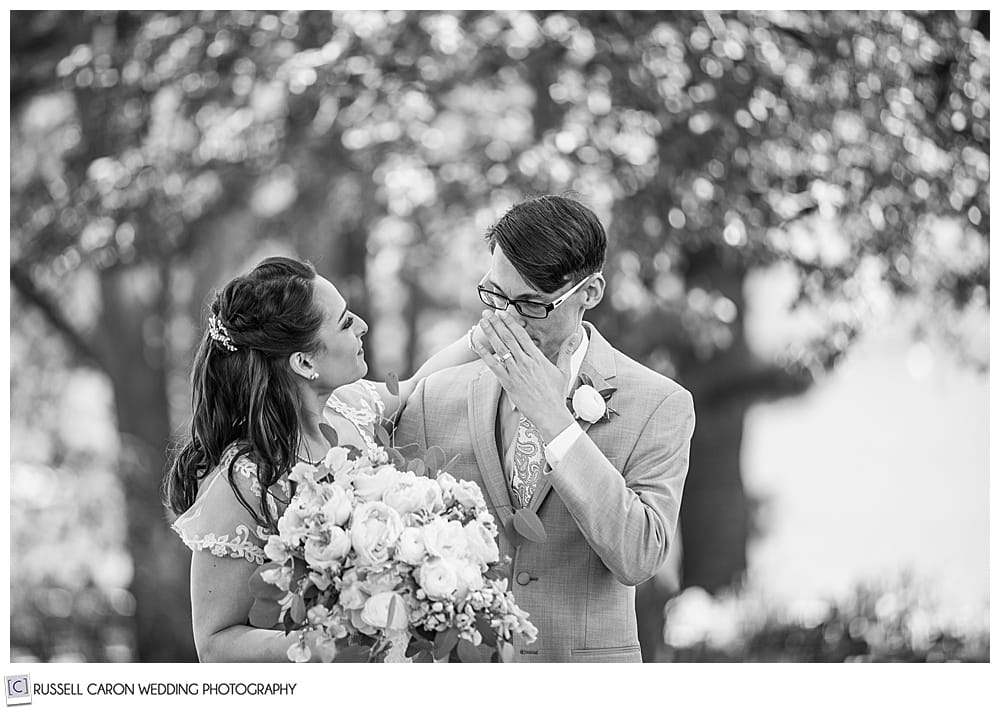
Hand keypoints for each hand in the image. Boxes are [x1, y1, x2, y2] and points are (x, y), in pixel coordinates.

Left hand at [472, 309, 580, 442]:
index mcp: (538, 358)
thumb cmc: (557, 394)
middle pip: (508, 338)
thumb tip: (576, 334)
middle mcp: (525, 362)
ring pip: (500, 348)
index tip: (503, 313)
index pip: (522, 335)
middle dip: (497, 323)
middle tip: (487, 312)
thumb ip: (567, 350)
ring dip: (490, 334)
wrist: (550, 414)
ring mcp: (516, 372)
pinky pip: (493, 366)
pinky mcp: (508, 383)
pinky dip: (484, 354)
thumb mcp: (564, 370)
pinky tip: (477, 345)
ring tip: (482, 322)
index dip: (511, 322)